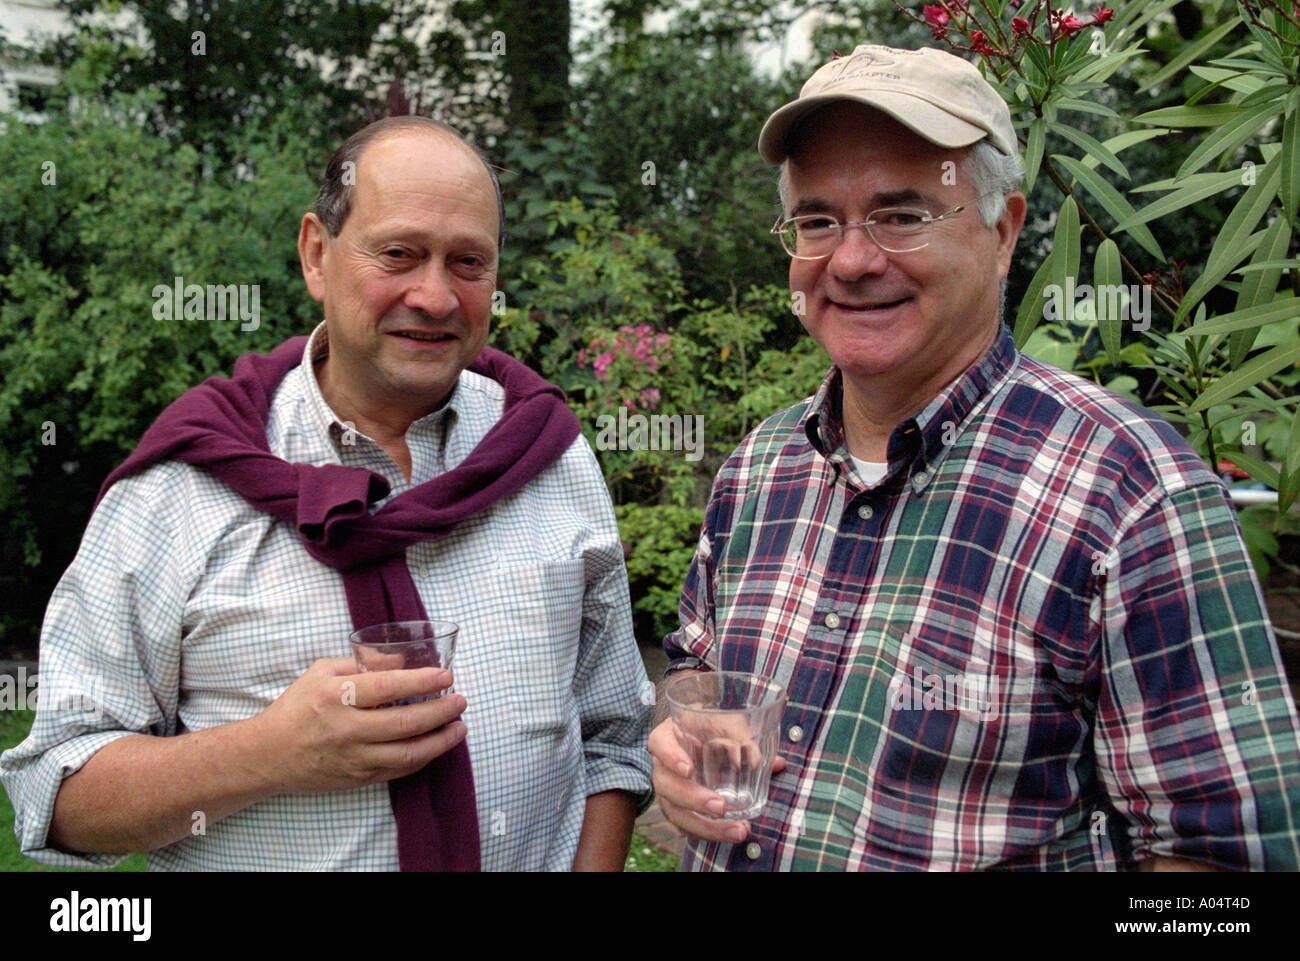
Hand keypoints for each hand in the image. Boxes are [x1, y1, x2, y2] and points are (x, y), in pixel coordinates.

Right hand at [248, 657, 468, 793]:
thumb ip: (362, 663)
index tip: (447, 676)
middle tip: (460, 700)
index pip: (390, 687)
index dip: (424, 681)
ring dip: (441, 740)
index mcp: (337, 696)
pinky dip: (423, 757)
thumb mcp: (322, 672)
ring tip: (460, 727)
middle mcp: (347, 729)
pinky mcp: (358, 778)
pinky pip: (399, 770)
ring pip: (409, 753)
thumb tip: (403, 660)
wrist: (268, 755)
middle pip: (407, 722)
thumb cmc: (297, 706)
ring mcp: (354, 758)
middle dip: (442, 711)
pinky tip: (436, 744)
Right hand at [648, 715, 786, 844]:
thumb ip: (747, 738)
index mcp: (667, 737)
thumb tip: (778, 764)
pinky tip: (733, 834)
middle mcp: (662, 767)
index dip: (671, 758)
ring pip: (676, 814)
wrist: (700, 735)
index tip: (689, 770)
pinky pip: (687, 826)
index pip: (660, 745)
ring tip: (737, 831)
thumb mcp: (724, 721)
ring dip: (706, 827)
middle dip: (693, 801)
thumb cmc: (710, 725)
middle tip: (720, 808)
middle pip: (667, 786)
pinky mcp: (678, 808)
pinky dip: (709, 833)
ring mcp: (669, 791)